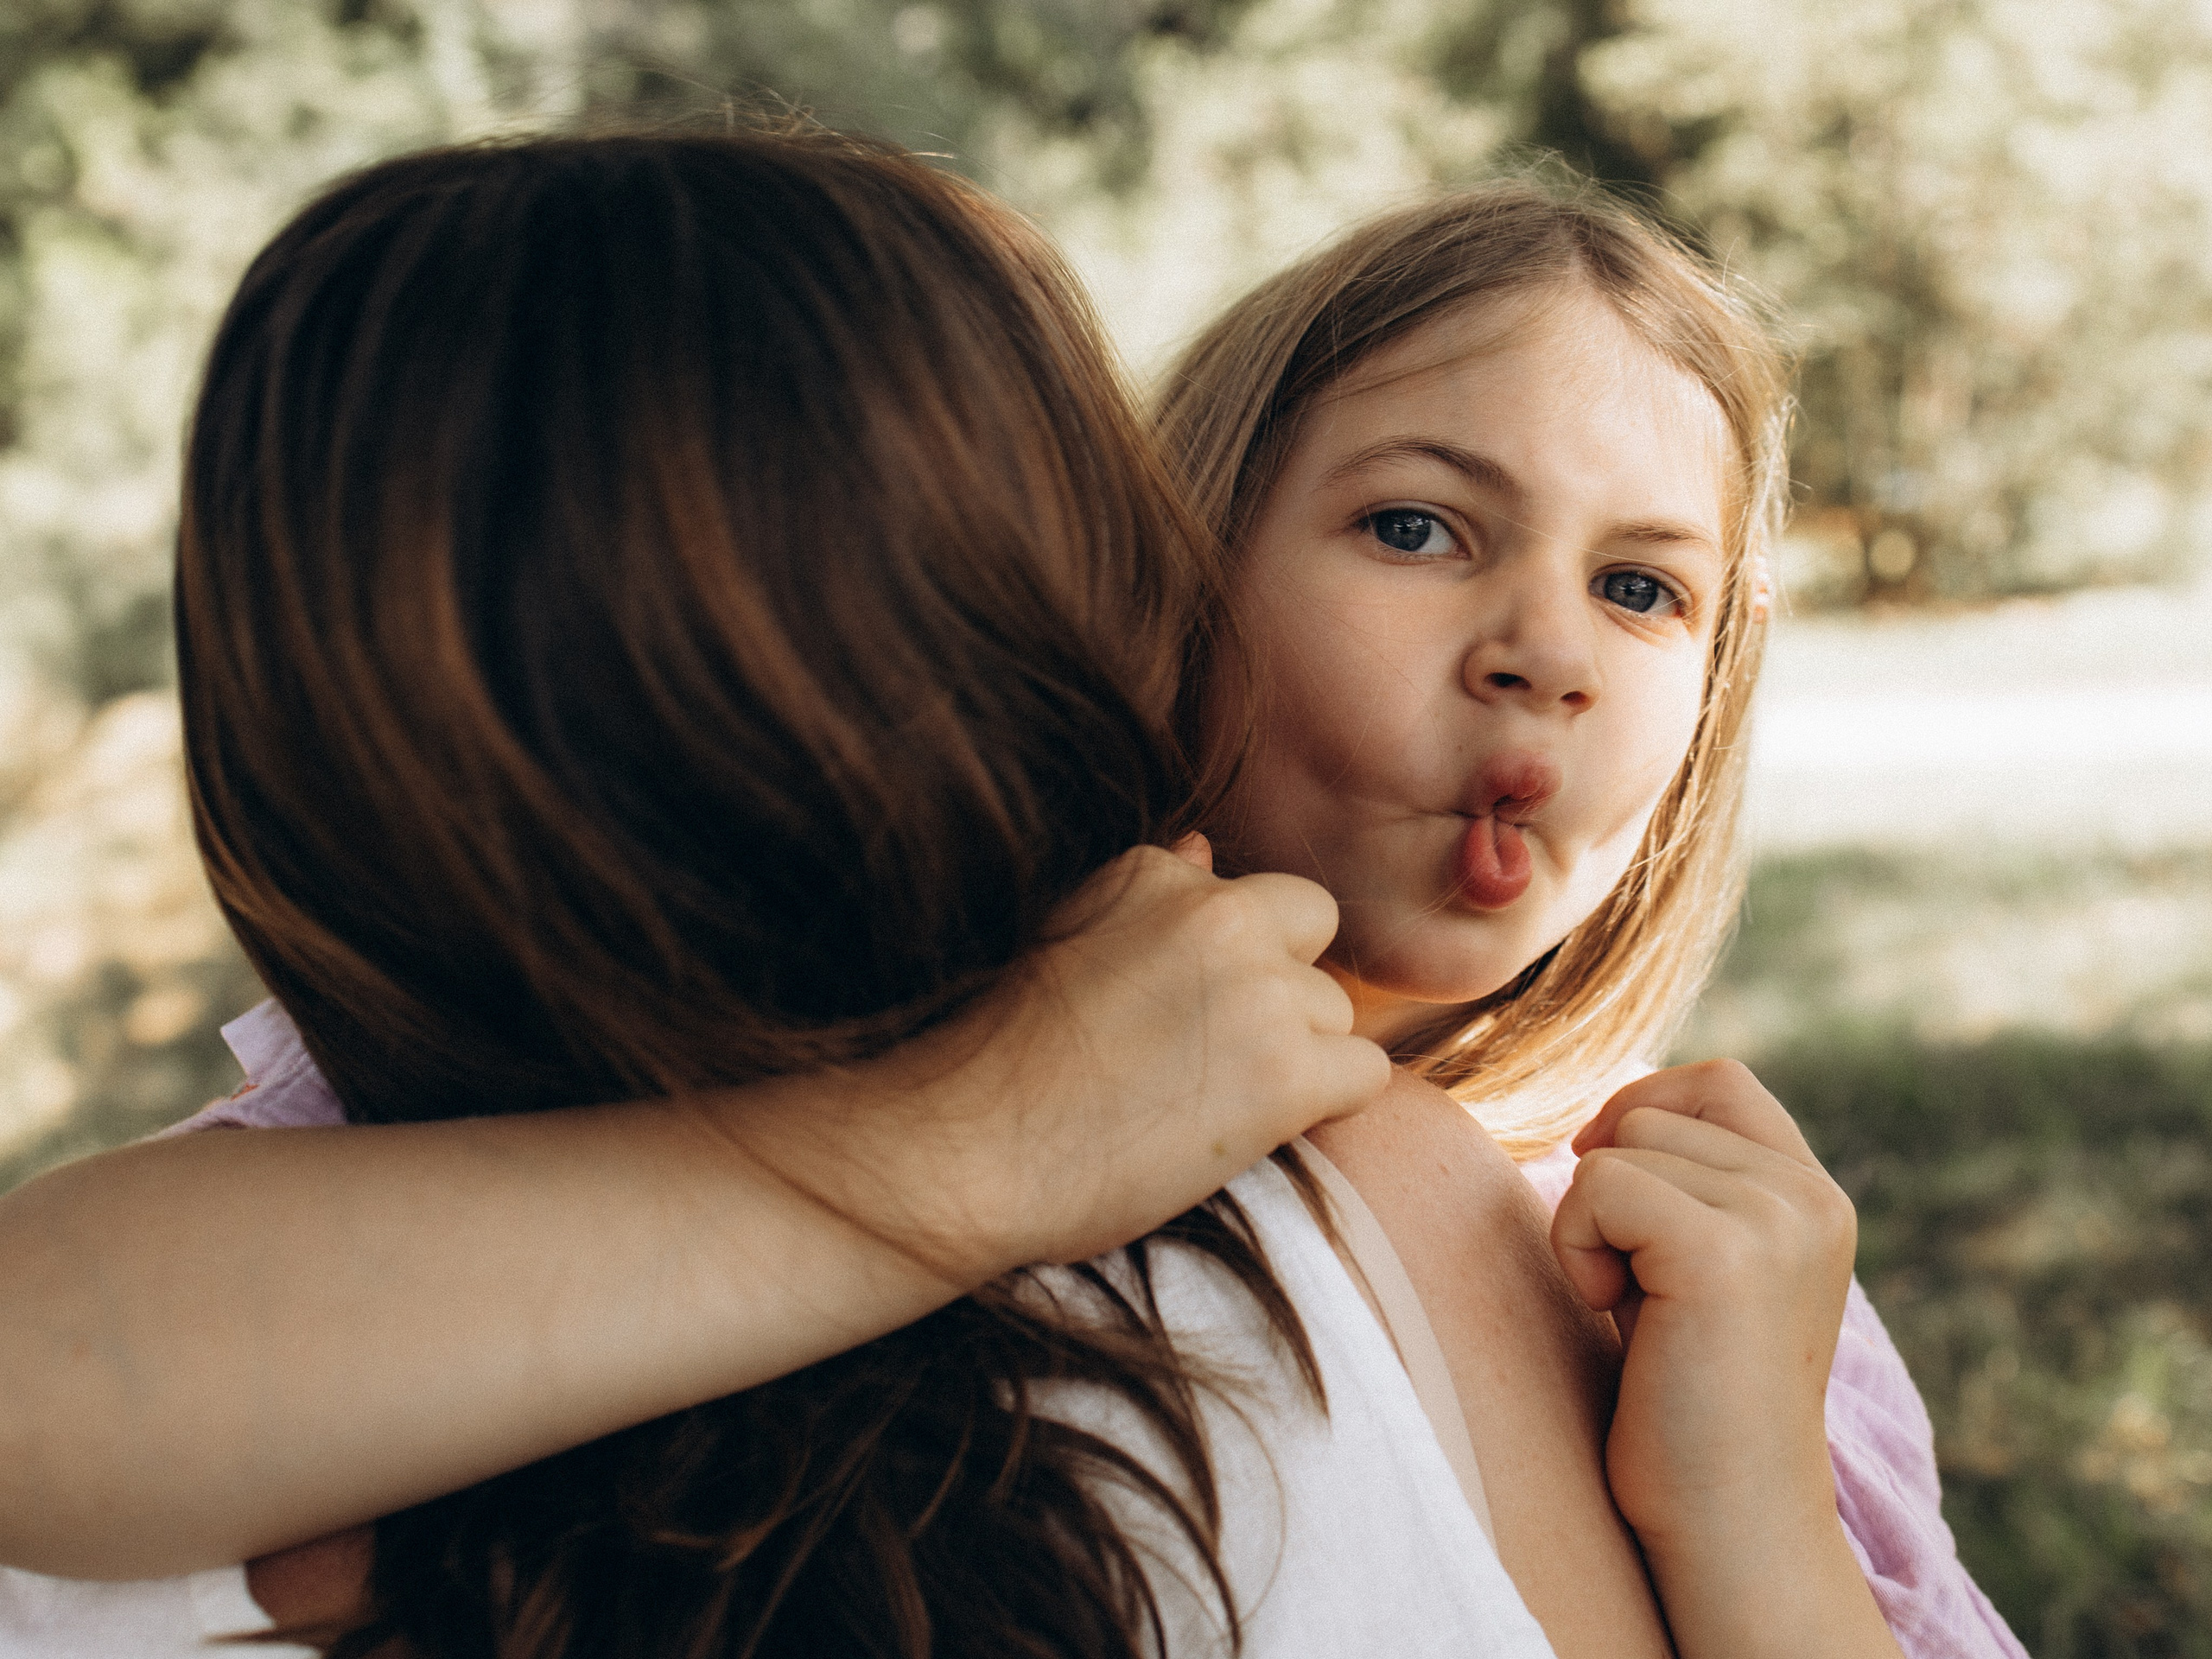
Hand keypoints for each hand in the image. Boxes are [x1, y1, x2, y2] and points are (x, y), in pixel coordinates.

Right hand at [710, 836, 1390, 1280]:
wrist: (969, 1150)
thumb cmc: (1000, 1062)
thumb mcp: (1065, 941)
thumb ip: (1147, 894)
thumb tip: (1203, 846)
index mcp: (1155, 872)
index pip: (1243, 895)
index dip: (1225, 960)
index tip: (1173, 1014)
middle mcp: (1216, 912)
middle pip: (1312, 928)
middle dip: (1284, 983)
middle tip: (1218, 1054)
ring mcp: (1259, 989)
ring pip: (1336, 1009)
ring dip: (1298, 1055)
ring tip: (1213, 1104)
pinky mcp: (1288, 1073)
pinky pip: (1366, 1073)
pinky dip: (1327, 1105)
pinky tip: (1259, 1131)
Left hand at [1549, 1060, 1896, 1658]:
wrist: (1726, 1522)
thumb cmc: (1685, 1401)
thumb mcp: (1702, 1266)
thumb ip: (1687, 1184)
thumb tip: (1611, 1102)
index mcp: (1817, 1197)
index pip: (1718, 1082)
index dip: (1641, 1113)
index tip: (1615, 1202)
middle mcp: (1812, 1197)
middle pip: (1653, 1107)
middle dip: (1609, 1184)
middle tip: (1635, 1287)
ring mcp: (1778, 1220)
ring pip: (1619, 1145)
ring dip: (1590, 1225)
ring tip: (1636, 1311)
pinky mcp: (1724, 1254)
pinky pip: (1597, 1185)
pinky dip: (1577, 1247)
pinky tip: (1619, 1317)